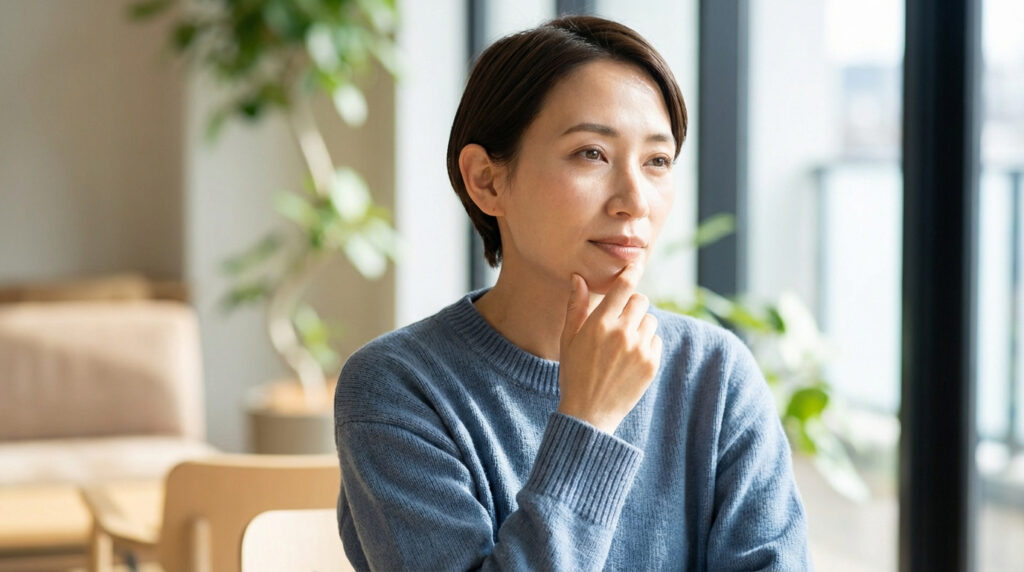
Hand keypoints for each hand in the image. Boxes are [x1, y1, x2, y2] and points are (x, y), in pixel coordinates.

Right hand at [557, 265, 662, 433]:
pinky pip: (656, 341)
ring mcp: (640, 349)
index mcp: (600, 324)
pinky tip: (630, 359)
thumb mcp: (568, 339)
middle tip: (620, 319)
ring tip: (623, 344)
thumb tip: (578, 277)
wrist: (589, 414)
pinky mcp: (652, 364)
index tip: (636, 263)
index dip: (631, 271)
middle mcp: (622, 333)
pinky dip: (646, 345)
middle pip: (641, 300)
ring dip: (640, 326)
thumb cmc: (574, 374)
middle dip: (632, 305)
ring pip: (650, 321)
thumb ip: (575, 307)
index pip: (624, 287)